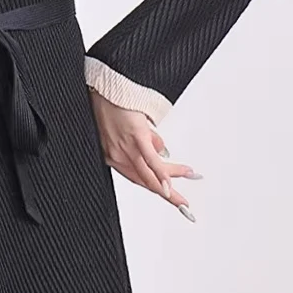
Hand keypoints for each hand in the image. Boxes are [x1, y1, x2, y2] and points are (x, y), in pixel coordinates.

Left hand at [87, 88, 200, 218]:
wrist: (102, 87)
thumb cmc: (108, 106)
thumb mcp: (126, 129)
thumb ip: (144, 141)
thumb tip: (162, 151)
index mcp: (114, 157)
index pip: (139, 178)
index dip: (156, 189)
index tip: (170, 197)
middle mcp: (118, 157)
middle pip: (146, 181)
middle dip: (168, 196)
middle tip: (184, 204)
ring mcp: (126, 148)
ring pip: (150, 173)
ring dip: (171, 183)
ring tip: (190, 178)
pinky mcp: (135, 136)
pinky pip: (150, 160)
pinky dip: (161, 174)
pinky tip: (170, 185)